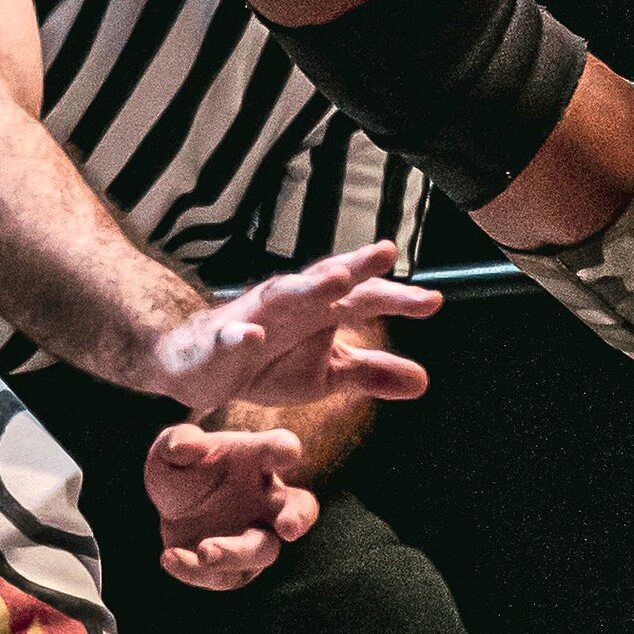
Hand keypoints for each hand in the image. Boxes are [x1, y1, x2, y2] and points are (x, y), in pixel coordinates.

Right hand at [140, 242, 437, 415]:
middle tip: (384, 253)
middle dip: (353, 266)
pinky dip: (241, 334)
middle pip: (325, 281)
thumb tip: (424, 381)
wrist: (200, 367)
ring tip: (335, 279)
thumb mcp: (325, 374)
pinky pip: (230, 336)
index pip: (363, 297)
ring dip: (306, 285)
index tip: (433, 301)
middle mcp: (291, 305)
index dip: (396, 298)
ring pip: (281, 295)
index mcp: (320, 311)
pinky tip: (254, 335)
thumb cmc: (267, 361)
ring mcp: (254, 318)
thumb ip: (369, 372)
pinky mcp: (219, 341)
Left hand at [149, 421, 311, 590]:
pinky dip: (196, 571)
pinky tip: (169, 556)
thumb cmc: (182, 472)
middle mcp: (267, 500)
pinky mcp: (235, 567)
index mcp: (257, 460)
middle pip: (300, 509)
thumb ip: (176, 441)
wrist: (172, 508)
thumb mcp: (168, 451)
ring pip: (264, 551)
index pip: (279, 448)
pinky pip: (226, 576)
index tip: (288, 453)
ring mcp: (255, 536)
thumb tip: (188, 446)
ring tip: (205, 550)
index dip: (285, 450)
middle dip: (298, 518)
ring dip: (236, 554)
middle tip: (289, 528)